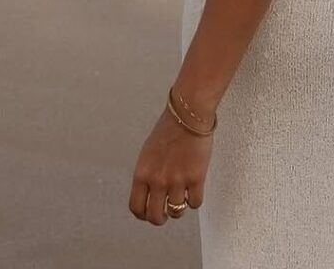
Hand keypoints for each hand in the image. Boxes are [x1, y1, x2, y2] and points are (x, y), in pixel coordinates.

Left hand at [128, 101, 213, 225]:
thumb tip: (150, 193)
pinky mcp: (196, 177)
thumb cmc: (169, 128)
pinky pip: (195, 203)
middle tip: (166, 213)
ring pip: (176, 212)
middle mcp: (157, 180)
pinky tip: (194, 191)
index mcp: (142, 173)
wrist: (189, 114)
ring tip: (182, 199)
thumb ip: (147, 174)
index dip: (143, 215)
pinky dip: (195, 200)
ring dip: (179, 209)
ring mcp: (177, 180)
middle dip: (161, 218)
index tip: (149, 214)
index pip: (136, 208)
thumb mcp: (148, 153)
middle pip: (155, 216)